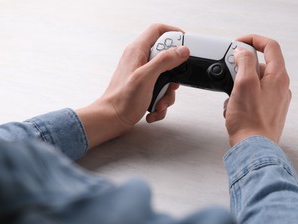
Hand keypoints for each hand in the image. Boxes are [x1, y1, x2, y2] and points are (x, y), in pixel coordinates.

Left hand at [77, 24, 189, 147]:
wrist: (112, 120)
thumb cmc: (122, 100)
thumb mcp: (146, 77)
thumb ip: (165, 60)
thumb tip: (182, 50)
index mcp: (137, 51)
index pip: (158, 30)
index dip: (174, 33)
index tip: (185, 45)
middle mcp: (140, 60)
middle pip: (167, 58)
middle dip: (173, 75)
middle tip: (171, 84)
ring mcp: (142, 75)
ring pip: (166, 78)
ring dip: (167, 94)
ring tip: (159, 102)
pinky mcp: (145, 88)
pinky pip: (161, 91)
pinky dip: (161, 102)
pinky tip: (154, 109)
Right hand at [224, 35, 290, 145]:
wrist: (254, 148)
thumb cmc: (250, 121)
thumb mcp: (244, 84)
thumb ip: (245, 62)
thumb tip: (243, 52)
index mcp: (278, 76)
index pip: (270, 46)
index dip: (254, 40)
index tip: (239, 43)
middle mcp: (281, 87)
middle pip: (260, 65)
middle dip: (242, 68)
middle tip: (229, 74)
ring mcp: (276, 100)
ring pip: (255, 82)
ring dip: (239, 86)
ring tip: (231, 98)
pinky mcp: (269, 111)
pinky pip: (254, 96)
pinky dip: (242, 98)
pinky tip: (234, 108)